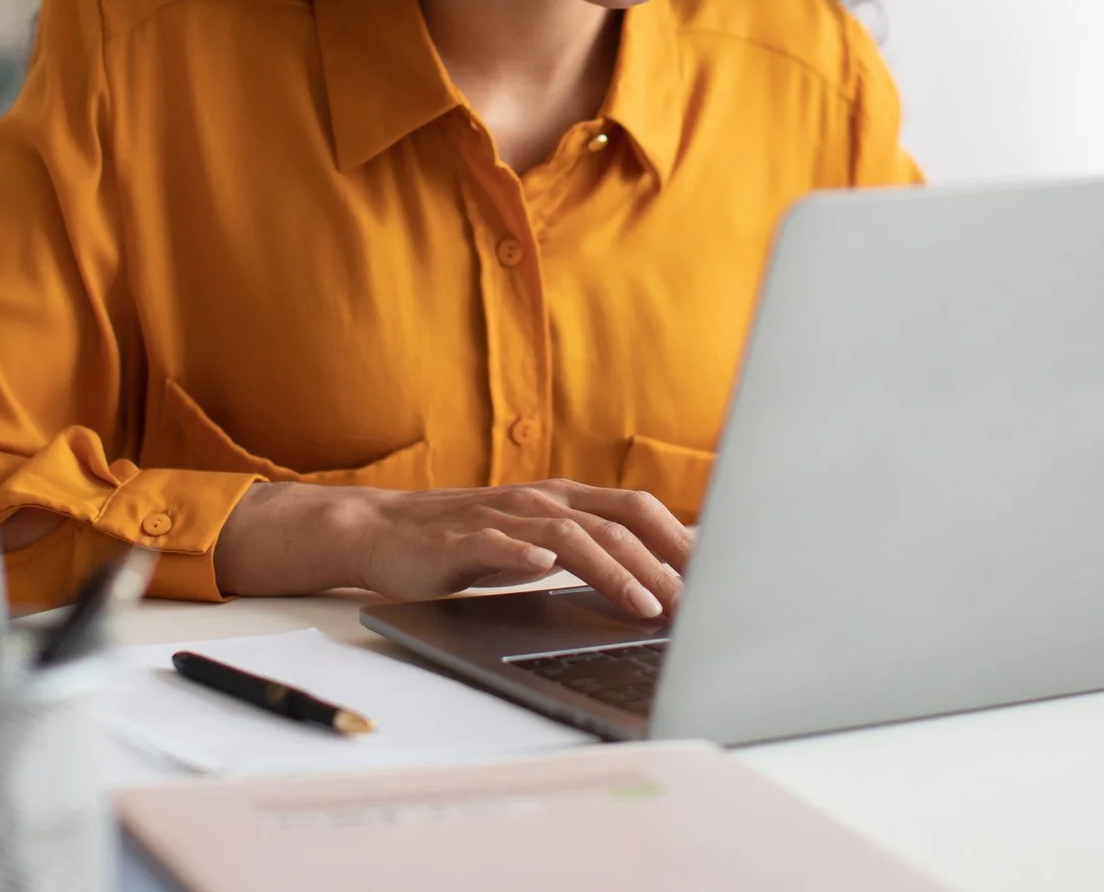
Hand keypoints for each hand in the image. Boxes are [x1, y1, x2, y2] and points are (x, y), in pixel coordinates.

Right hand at [216, 479, 690, 617]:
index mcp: (563, 499)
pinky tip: (546, 571)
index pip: (637, 510)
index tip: (719, 573)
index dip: (680, 538)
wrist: (384, 533)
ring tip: (643, 605)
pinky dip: (525, 555)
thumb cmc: (467, 541)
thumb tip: (657, 579)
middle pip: (615, 523)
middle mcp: (539, 501)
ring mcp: (501, 516)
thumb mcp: (536, 541)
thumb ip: (587, 550)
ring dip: (612, 571)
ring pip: (569, 536)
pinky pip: (497, 544)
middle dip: (661, 562)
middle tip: (695, 603)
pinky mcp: (460, 539)